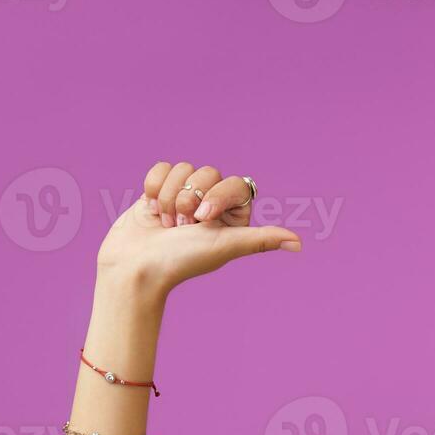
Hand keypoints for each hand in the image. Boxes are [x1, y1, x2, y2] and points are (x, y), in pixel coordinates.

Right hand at [96, 161, 301, 294]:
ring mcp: (185, 196)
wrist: (136, 266)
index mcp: (233, 217)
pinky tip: (152, 210)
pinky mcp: (159, 191)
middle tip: (183, 226)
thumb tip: (298, 244)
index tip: (203, 220)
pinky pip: (162, 168)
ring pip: (183, 169)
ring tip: (167, 224)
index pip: (235, 184)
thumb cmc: (182, 259)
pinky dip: (154, 188)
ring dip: (170, 197)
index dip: (216, 196)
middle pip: (207, 172)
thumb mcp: (226, 246)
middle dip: (190, 199)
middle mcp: (211, 204)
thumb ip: (261, 240)